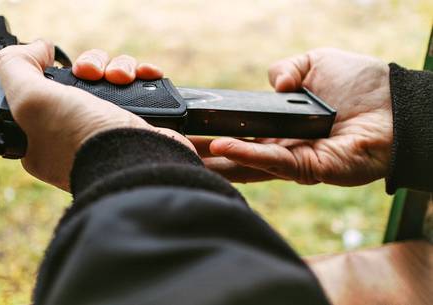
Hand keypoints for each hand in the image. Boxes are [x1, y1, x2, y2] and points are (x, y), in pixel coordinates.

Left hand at [0, 40, 192, 189]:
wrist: (138, 162)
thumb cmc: (82, 140)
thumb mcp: (30, 100)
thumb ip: (15, 67)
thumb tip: (37, 48)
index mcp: (42, 136)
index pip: (41, 90)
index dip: (48, 72)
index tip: (56, 66)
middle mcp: (74, 133)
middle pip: (79, 79)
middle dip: (88, 65)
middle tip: (91, 74)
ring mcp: (108, 129)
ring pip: (111, 79)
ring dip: (119, 67)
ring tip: (123, 77)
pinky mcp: (137, 125)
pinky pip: (139, 88)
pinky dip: (143, 76)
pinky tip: (146, 75)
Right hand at [192, 48, 391, 185]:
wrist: (397, 104)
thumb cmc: (363, 83)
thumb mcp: (317, 62)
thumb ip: (288, 69)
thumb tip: (271, 83)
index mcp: (284, 125)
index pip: (243, 132)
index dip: (217, 132)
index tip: (190, 130)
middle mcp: (285, 147)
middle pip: (239, 155)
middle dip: (207, 154)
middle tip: (177, 148)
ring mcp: (295, 161)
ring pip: (248, 164)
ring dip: (218, 162)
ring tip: (186, 154)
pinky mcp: (309, 169)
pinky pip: (272, 163)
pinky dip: (246, 155)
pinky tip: (221, 148)